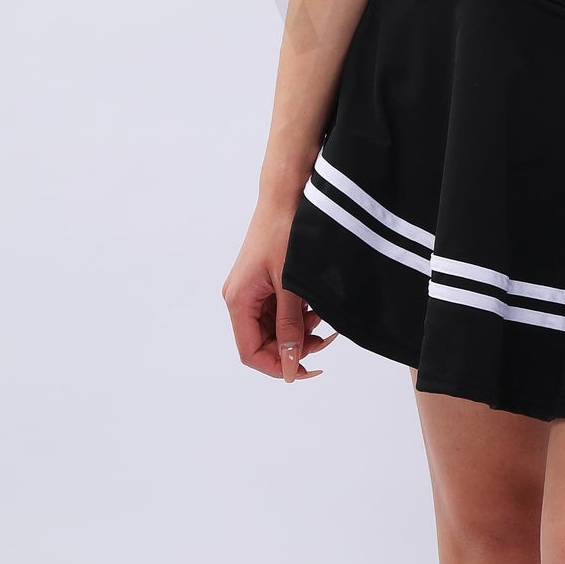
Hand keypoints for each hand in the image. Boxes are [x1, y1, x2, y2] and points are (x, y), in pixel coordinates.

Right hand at [223, 210, 337, 383]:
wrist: (287, 195)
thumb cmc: (284, 232)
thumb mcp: (291, 285)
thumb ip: (290, 327)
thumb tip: (289, 366)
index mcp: (239, 301)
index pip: (251, 353)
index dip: (277, 366)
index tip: (305, 369)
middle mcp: (241, 298)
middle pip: (264, 341)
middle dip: (294, 345)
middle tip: (325, 339)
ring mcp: (252, 289)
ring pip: (275, 326)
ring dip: (300, 328)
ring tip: (322, 315)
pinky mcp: (265, 281)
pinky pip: (280, 309)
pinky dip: (299, 312)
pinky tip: (315, 303)